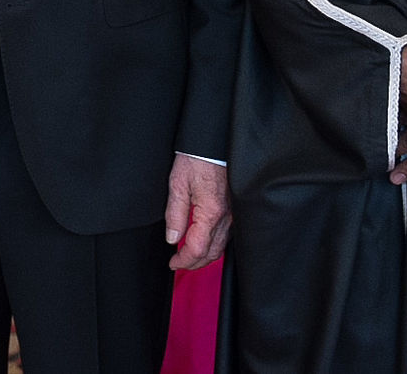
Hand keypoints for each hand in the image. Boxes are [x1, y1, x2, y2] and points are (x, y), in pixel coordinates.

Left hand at [163, 154, 230, 270]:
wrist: (213, 143)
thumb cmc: (197, 158)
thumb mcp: (177, 185)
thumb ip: (175, 214)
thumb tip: (172, 238)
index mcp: (211, 213)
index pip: (197, 249)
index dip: (184, 261)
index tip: (173, 263)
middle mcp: (226, 217)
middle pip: (212, 253)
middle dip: (195, 263)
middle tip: (179, 263)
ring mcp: (232, 214)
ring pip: (222, 246)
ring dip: (205, 255)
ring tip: (189, 255)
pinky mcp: (234, 208)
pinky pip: (227, 234)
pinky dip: (215, 244)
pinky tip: (205, 241)